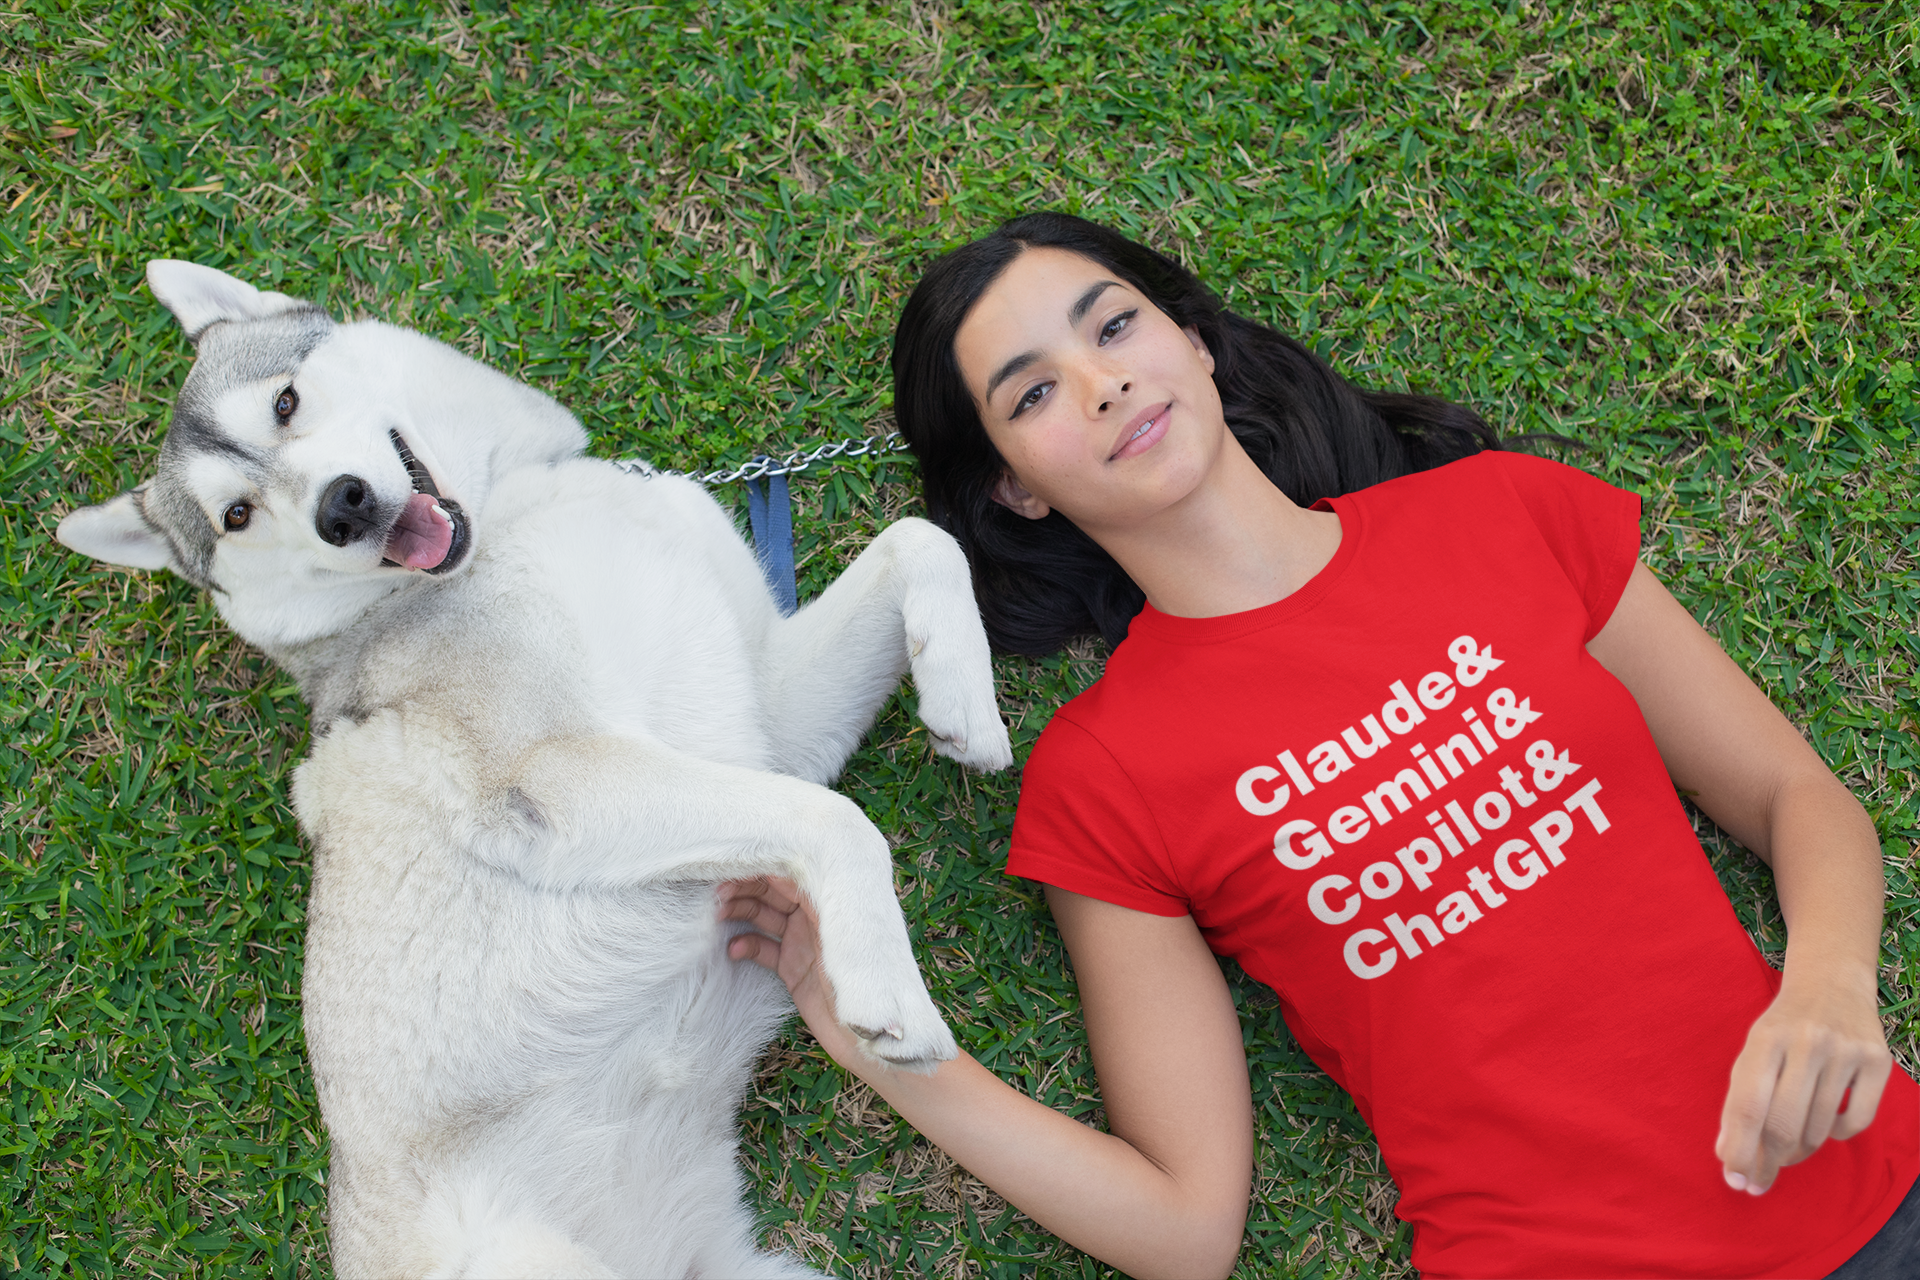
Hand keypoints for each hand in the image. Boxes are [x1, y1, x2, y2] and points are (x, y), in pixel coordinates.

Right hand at [716, 875, 861, 1066]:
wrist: (868, 1039)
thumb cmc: (866, 983)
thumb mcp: (841, 937)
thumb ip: (814, 906)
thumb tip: (780, 873)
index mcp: (834, 900)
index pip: (793, 873)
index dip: (763, 868)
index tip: (734, 867)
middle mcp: (817, 917)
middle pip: (774, 891)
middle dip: (745, 888)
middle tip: (718, 894)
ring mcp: (803, 943)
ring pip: (765, 916)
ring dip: (740, 913)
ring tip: (718, 915)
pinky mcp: (793, 969)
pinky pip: (764, 949)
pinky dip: (747, 946)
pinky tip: (734, 948)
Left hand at [1715, 971, 1892, 1193]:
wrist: (1832, 982)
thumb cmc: (1784, 1027)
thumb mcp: (1754, 1051)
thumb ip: (1740, 1101)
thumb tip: (1728, 1156)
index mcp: (1765, 1039)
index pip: (1749, 1107)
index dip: (1740, 1151)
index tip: (1735, 1181)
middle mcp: (1806, 1042)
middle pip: (1783, 1125)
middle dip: (1767, 1163)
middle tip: (1759, 1182)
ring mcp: (1845, 1051)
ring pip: (1818, 1130)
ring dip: (1798, 1150)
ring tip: (1788, 1148)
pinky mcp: (1878, 1062)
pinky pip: (1855, 1123)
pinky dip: (1835, 1134)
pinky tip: (1824, 1122)